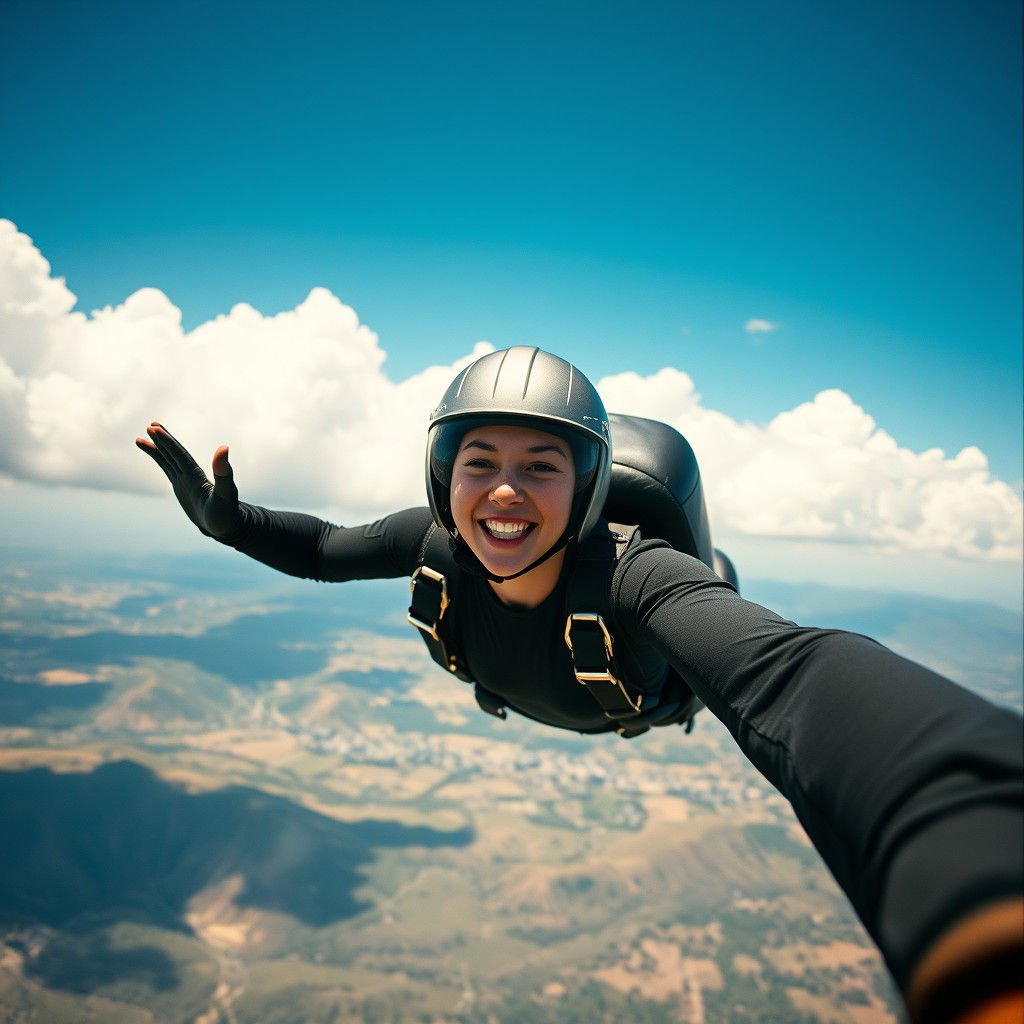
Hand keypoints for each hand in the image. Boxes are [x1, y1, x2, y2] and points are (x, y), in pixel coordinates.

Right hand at [135, 423, 242, 539]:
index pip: (179, 454)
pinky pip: (169, 471)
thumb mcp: (225, 493)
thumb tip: (224, 447)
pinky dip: (161, 462)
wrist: (226, 527)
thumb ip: (223, 472)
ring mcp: (186, 481)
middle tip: (150, 425)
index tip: (154, 429)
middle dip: (162, 440)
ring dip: (157, 449)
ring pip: (168, 460)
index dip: (167, 442)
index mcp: (196, 475)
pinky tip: (155, 456)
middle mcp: (190, 475)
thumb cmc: (227, 514)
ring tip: (140, 439)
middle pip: (173, 453)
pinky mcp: (183, 488)